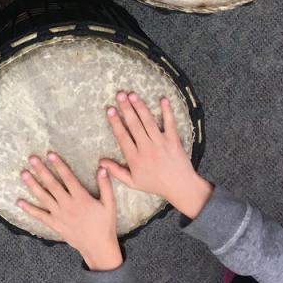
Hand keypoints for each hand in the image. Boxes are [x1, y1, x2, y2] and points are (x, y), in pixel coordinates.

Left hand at [16, 152, 121, 270]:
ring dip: (32, 185)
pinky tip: (19, 202)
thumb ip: (105, 185)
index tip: (50, 154)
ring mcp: (59, 215)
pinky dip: (29, 209)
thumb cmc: (105, 224)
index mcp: (81, 198)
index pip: (68, 178)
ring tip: (23, 174)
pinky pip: (40, 216)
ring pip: (43, 197)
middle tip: (32, 158)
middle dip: (41, 170)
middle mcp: (68, 205)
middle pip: (52, 184)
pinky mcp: (55, 225)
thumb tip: (102, 168)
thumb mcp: (109, 204)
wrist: (98, 247)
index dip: (59, 165)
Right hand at [100, 92, 211, 219]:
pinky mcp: (174, 141)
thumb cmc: (155, 184)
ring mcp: (161, 143)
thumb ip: (116, 172)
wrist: (181, 187)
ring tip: (132, 94)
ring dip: (140, 107)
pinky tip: (162, 99)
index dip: (115, 122)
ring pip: (149, 122)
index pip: (123, 137)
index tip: (110, 110)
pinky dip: (167, 111)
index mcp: (135, 159)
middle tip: (120, 95)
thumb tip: (100, 162)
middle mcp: (147, 149)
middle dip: (126, 109)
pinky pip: (170, 123)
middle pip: (134, 125)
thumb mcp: (133, 182)